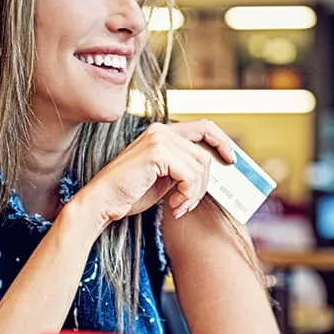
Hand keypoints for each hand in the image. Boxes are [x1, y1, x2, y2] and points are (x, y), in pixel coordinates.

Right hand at [78, 120, 234, 225]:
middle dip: (205, 182)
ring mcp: (158, 139)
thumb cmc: (129, 193)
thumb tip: (212, 170)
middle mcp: (160, 130)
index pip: (203, 127)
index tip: (231, 160)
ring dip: (194, 193)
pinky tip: (173, 205)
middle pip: (205, 152)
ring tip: (179, 206)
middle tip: (190, 202)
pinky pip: (190, 175)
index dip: (222, 141)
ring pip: (200, 166)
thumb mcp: (164, 177)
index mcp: (161, 132)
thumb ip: (183, 168)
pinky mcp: (157, 153)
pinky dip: (187, 194)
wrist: (103, 202)